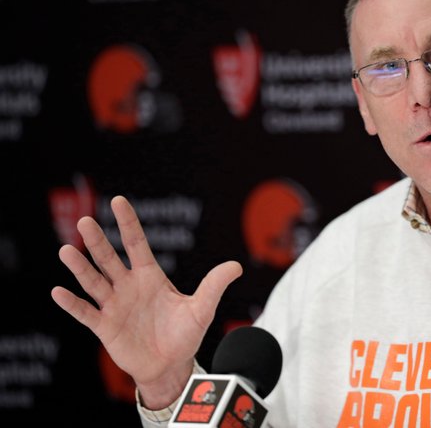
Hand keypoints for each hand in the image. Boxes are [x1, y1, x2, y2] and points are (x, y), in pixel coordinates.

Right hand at [51, 196, 242, 408]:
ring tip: (66, 250)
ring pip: (94, 282)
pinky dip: (71, 304)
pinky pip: (85, 313)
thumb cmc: (185, 334)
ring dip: (80, 268)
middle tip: (85, 221)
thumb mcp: (202, 309)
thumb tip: (236, 266)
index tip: (118, 201)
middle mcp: (128, 286)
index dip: (128, 223)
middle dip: (98, 241)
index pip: (137, 244)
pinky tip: (57, 291)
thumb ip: (214, 286)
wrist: (171, 366)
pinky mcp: (105, 327)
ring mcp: (114, 305)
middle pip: (110, 259)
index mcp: (151, 276)